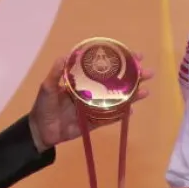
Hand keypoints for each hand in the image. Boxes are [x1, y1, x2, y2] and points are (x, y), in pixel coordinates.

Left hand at [27, 52, 153, 150]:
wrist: (40, 132)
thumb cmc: (43, 107)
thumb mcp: (47, 87)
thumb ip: (56, 73)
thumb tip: (64, 56)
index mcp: (83, 81)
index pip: (105, 67)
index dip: (120, 61)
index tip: (135, 55)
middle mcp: (92, 91)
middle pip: (116, 82)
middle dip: (134, 77)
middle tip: (148, 73)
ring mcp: (95, 107)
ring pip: (118, 99)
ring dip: (132, 96)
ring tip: (146, 91)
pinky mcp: (95, 122)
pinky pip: (111, 118)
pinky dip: (122, 115)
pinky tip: (132, 111)